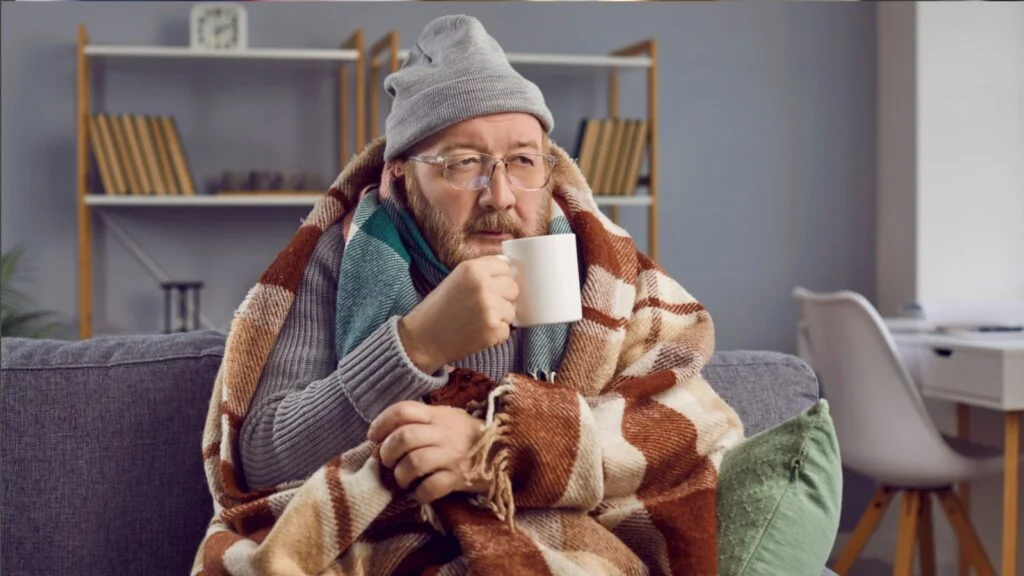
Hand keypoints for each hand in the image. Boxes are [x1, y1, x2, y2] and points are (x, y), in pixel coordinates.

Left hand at [369, 401, 488, 503]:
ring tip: (402, 479)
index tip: (373, 436)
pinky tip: (419, 493)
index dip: (382, 422)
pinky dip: (419, 493)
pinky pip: (431, 487)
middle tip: (387, 462)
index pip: (404, 410)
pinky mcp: (459, 478)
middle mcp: (444, 433)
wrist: (505, 452)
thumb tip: (384, 436)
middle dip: (387, 452)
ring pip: (414, 463)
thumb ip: (421, 422)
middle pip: (405, 437)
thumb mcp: (447, 419)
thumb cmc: (467, 437)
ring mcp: (452, 456)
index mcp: (438, 415)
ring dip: (401, 475)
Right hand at [399, 255, 517, 373]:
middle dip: (503, 297)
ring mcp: (490, 309)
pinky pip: (507, 330)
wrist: (423, 339)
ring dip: (500, 317)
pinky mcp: (493, 330)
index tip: (490, 287)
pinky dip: (496, 334)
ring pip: (512, 310)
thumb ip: (481, 272)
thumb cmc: (439, 308)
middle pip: (513, 288)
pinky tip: (477, 333)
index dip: (500, 278)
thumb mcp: (455, 278)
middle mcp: (483, 286)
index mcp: (472, 269)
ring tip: (477, 320)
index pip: (505, 267)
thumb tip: (510, 270)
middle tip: (483, 307)